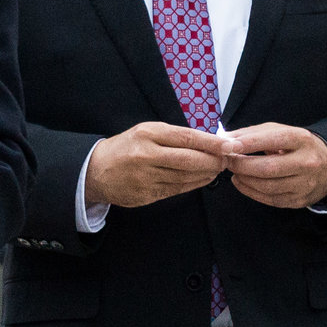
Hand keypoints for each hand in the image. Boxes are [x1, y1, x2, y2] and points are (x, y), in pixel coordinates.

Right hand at [85, 122, 229, 208]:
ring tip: (218, 168)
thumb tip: (208, 141)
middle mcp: (146, 155)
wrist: (95, 171)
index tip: (230, 145)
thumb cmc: (126, 147)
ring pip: (186, 177)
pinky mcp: (147, 194)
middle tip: (228, 159)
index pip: (186, 138)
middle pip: (189, 160)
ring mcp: (146, 177)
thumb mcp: (146, 132)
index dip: (211, 143)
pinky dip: (194, 184)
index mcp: (147, 134)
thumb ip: (173, 136)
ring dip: (207, 173)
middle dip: (214, 160)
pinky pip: (178, 189)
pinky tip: (204, 178)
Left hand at [221, 123, 326, 209]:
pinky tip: (241, 183)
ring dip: (245, 180)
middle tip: (228, 161)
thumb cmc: (297, 146)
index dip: (249, 143)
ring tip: (234, 172)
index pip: (274, 140)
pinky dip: (250, 192)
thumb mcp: (281, 132)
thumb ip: (253, 133)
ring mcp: (305, 184)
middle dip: (242, 165)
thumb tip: (226, 138)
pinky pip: (270, 199)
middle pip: (269, 168)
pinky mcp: (299, 200)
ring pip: (268, 186)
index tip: (228, 144)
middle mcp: (307, 162)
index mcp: (302, 140)